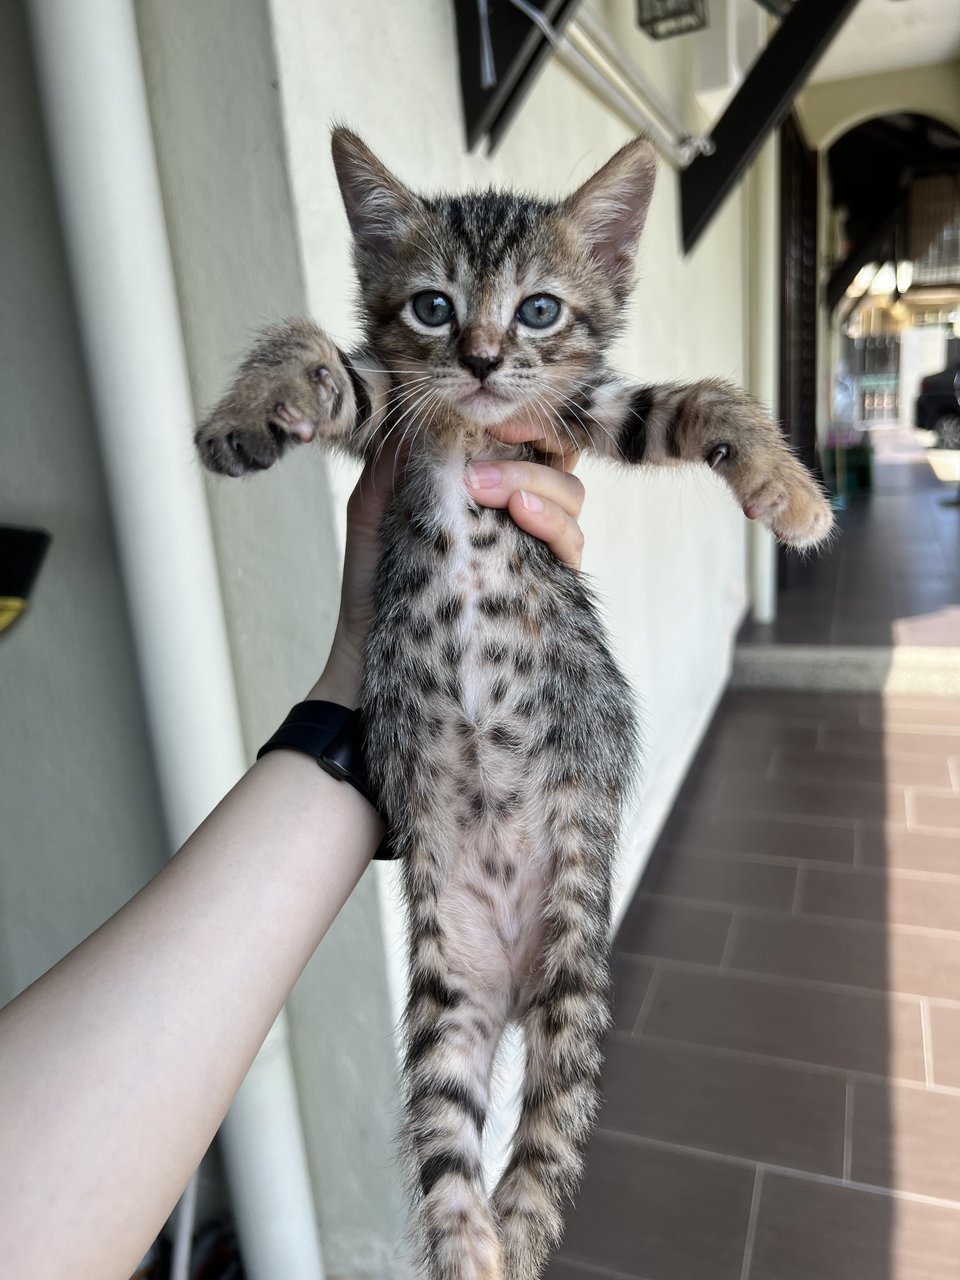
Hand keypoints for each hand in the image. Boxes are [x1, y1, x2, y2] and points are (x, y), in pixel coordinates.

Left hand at [312, 433, 584, 705]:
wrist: (371, 654)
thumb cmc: (372, 584)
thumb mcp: (373, 512)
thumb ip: (393, 463)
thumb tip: (421, 413)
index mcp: (486, 489)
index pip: (525, 440)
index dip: (522, 420)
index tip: (492, 414)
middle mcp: (519, 515)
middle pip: (557, 460)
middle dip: (524, 447)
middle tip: (478, 458)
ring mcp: (537, 550)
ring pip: (570, 496)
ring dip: (533, 481)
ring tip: (485, 488)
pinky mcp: (550, 587)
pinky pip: (572, 544)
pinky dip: (550, 520)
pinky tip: (519, 515)